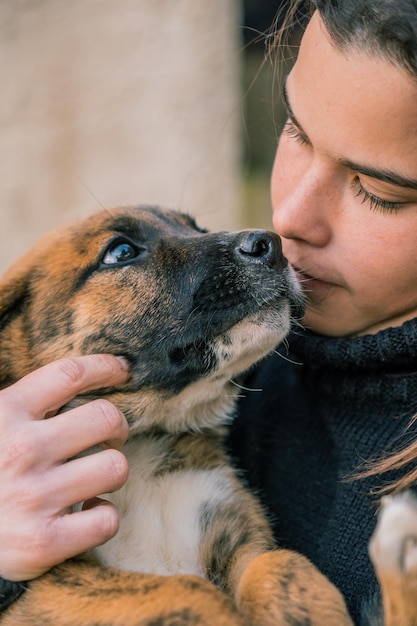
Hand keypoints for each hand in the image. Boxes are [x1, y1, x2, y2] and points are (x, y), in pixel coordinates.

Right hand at [0, 354, 129, 580]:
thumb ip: (27, 407)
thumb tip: (80, 380)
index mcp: (5, 414)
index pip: (70, 374)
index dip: (105, 367)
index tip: (122, 370)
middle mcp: (21, 451)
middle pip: (106, 417)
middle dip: (118, 427)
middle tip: (109, 438)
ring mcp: (33, 497)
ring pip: (115, 468)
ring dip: (111, 472)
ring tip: (93, 478)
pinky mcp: (43, 542)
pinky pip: (107, 520)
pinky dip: (102, 517)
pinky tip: (84, 513)